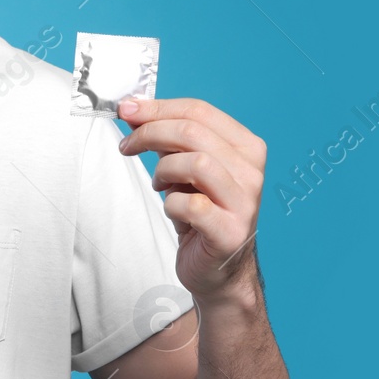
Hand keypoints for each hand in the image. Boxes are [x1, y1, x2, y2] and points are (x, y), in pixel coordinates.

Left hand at [117, 96, 264, 307]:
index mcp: (246, 148)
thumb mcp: (186, 169)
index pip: (200, 111)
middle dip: (151, 132)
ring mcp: (244, 202)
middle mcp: (251, 171)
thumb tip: (134, 110)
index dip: (158, 107)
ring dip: (164, 170)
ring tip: (160, 184)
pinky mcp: (230, 231)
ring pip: (195, 163)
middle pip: (193, 132)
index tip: (128, 110)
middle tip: (128, 145)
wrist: (219, 271)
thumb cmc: (202, 215)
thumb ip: (169, 139)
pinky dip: (171, 204)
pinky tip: (173, 211)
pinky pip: (190, 205)